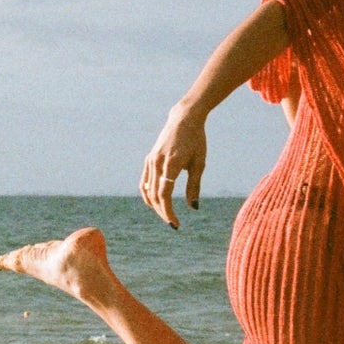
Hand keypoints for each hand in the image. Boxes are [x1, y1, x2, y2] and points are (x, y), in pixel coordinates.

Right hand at [141, 104, 206, 228]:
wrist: (184, 119)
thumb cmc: (196, 140)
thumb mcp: (199, 163)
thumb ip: (194, 186)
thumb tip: (193, 208)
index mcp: (171, 164)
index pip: (164, 195)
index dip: (168, 212)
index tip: (175, 224)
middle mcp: (157, 163)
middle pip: (155, 195)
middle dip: (163, 212)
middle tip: (173, 223)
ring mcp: (151, 160)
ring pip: (147, 190)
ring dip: (155, 205)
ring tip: (166, 214)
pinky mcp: (149, 159)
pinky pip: (144, 182)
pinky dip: (148, 194)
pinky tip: (156, 202)